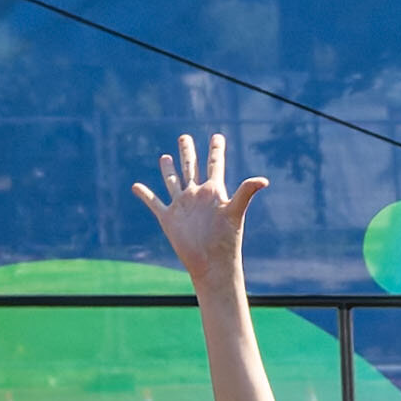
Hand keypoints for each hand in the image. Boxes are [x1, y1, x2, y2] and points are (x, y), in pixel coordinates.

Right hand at [144, 129, 260, 282]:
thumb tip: (264, 180)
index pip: (215, 164)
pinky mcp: (169, 218)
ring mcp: (182, 206)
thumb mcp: (235, 212)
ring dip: (167, 169)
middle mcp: (197, 195)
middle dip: (187, 152)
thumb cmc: (227, 240)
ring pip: (172, 181)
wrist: (212, 264)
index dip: (216, 149)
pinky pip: (154, 203)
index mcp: (213, 191)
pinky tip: (136, 186)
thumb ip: (246, 192)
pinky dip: (145, 194)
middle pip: (191, 167)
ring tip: (165, 157)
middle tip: (185, 137)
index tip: (217, 136)